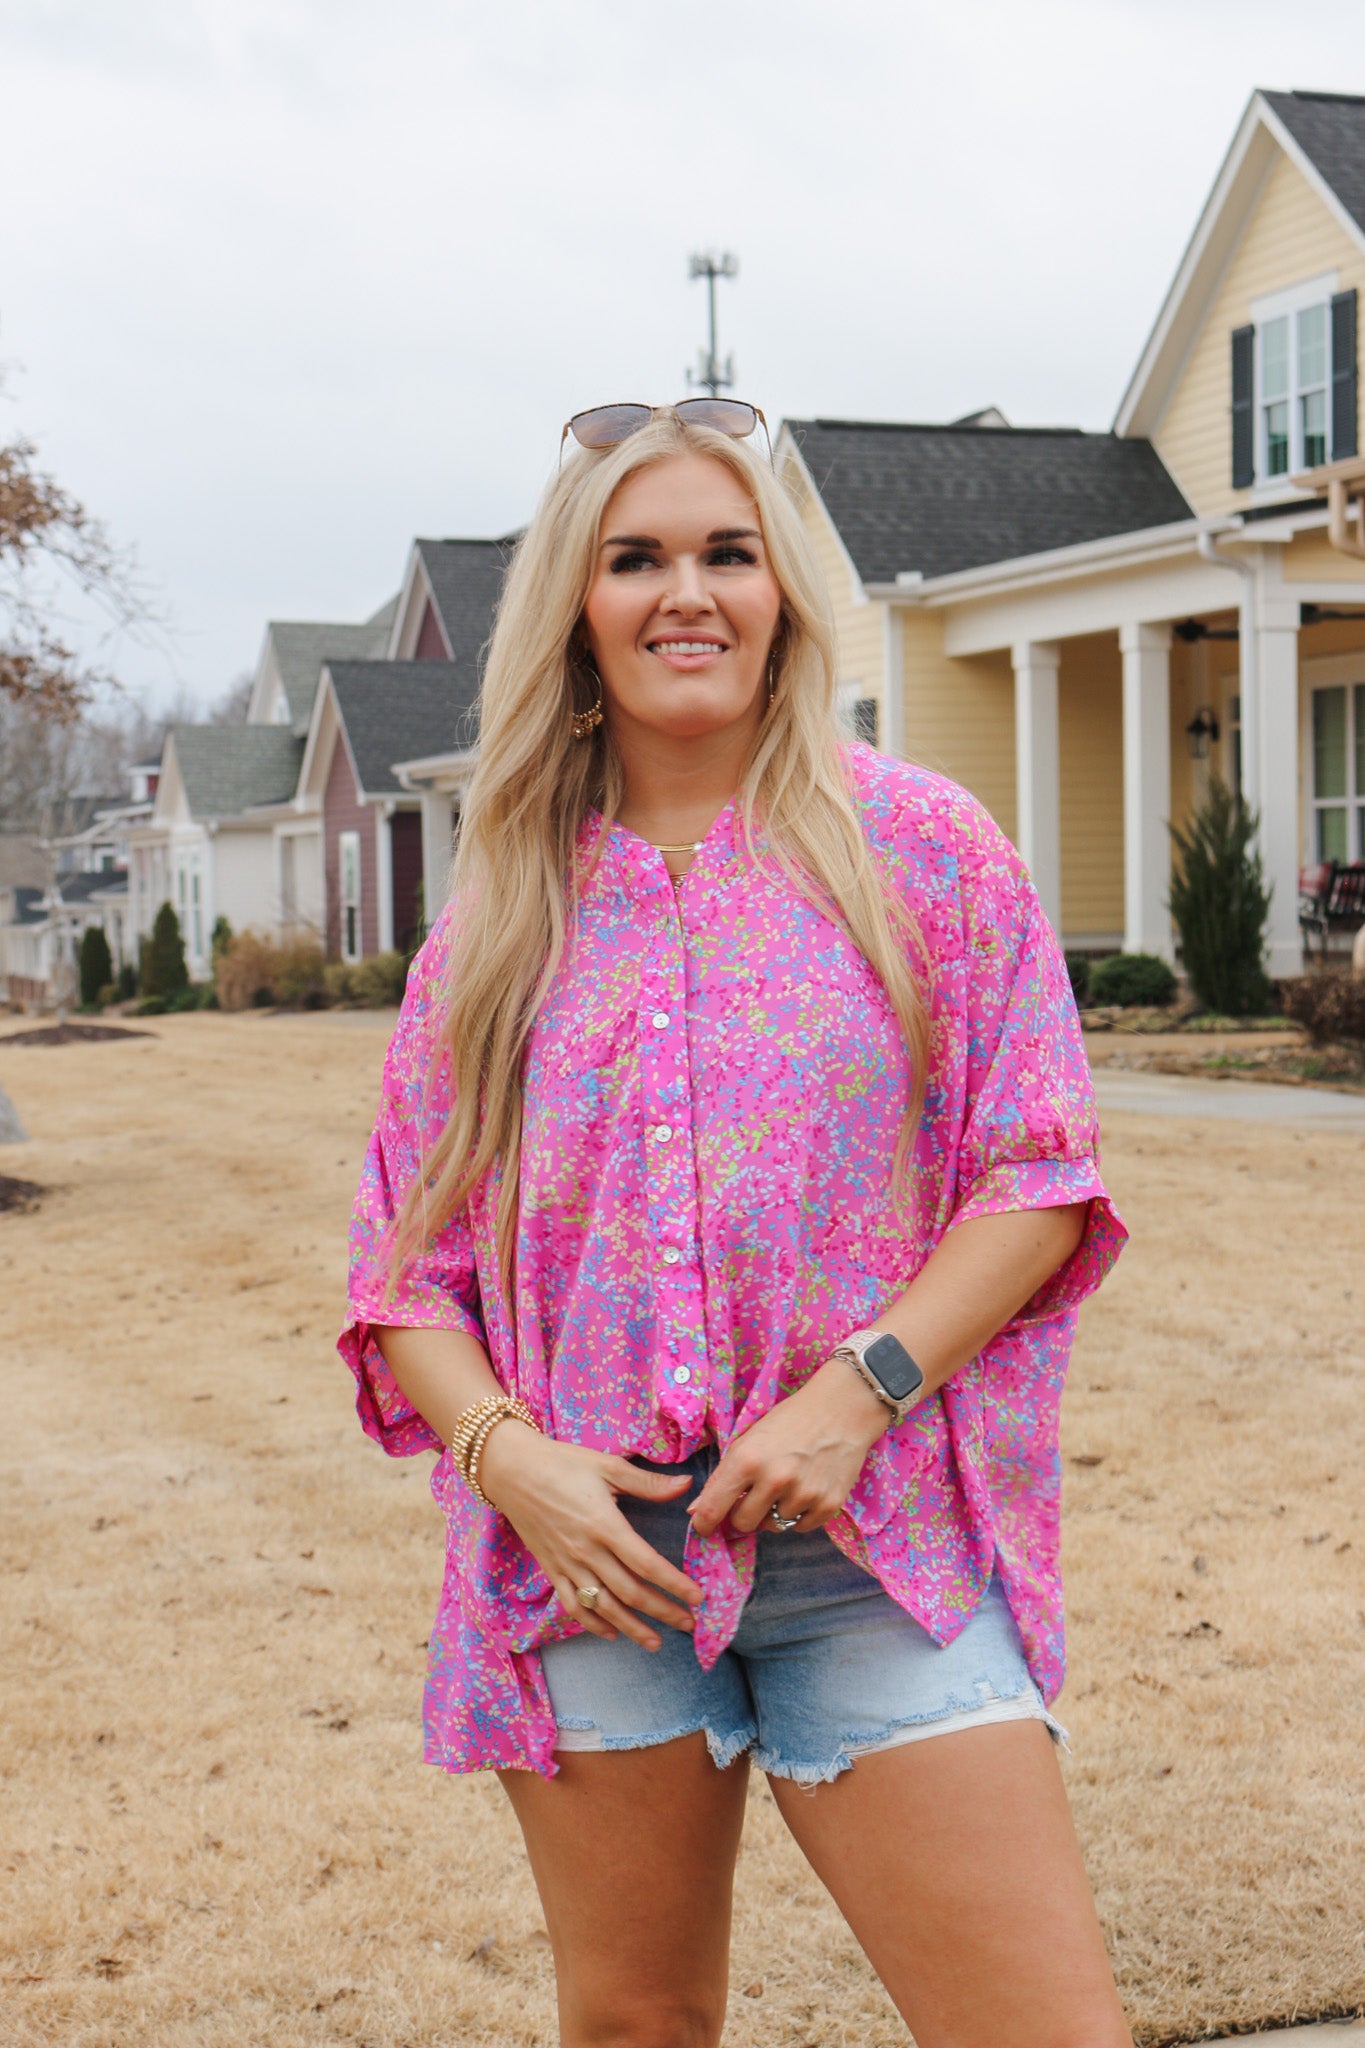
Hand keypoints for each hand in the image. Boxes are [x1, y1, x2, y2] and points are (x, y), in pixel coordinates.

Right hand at [477, 1423, 704, 1651]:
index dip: (673, 1584)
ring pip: (604, 1606)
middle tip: (688, 1624)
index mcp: (604, 1524)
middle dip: (662, 1611)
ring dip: (632, 1628)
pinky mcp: (551, 1569)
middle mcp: (586, 1551)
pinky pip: (573, 1605)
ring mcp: (566, 1564)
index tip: (697, 1597)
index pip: (646, 1563)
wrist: (512, 1471)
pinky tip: (611, 1633)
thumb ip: (647, 1482)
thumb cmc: (562, 1463)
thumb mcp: (607, 1465)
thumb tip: (686, 1486)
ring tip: (655, 1643)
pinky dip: (592, 1623)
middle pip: (630, 1592)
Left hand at [686, 1357, 888, 1537]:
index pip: (713, 1508)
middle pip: (743, 1524)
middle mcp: (774, 1480)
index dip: (704, 1523)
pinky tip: (806, 1488)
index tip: (703, 1527)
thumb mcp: (750, 1438)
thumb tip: (696, 1511)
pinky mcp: (829, 1505)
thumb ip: (725, 1476)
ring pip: (774, 1526)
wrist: (842, 1409)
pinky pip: (801, 1527)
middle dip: (744, 1513)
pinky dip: (800, 1514)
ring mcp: (804, 1494)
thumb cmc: (790, 1419)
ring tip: (787, 1484)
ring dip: (775, 1512)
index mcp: (747, 1459)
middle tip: (755, 1495)